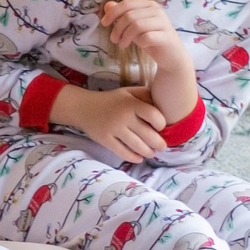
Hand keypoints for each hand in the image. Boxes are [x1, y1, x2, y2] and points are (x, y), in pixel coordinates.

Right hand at [48, 84, 171, 163]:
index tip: (161, 128)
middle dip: (159, 144)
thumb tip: (166, 104)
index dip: (162, 124)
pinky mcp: (106, 140)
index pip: (154, 116)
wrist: (83, 107)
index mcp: (131, 104)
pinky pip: (123, 153)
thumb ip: (145, 95)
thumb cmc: (111, 100)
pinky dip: (134, 157)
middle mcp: (123, 117)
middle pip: (148, 135)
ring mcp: (114, 130)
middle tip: (162, 147)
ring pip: (138, 147)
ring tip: (152, 153)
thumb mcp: (128, 92)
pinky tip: (140, 157)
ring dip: (148, 152)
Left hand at [100, 0, 184, 65]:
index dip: (113, 13)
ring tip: (123, 44)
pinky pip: (147, 37)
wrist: (171, 55)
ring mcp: (163, 23)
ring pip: (137, 25)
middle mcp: (157, 11)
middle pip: (130, 15)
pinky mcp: (167, 37)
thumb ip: (122, 15)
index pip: (127, 3)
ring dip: (126, 36)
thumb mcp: (133, 26)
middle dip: (117, 28)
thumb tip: (107, 5)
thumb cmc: (151, 38)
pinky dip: (140, 43)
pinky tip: (141, 46)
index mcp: (148, 5)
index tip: (104, 23)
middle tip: (114, 40)